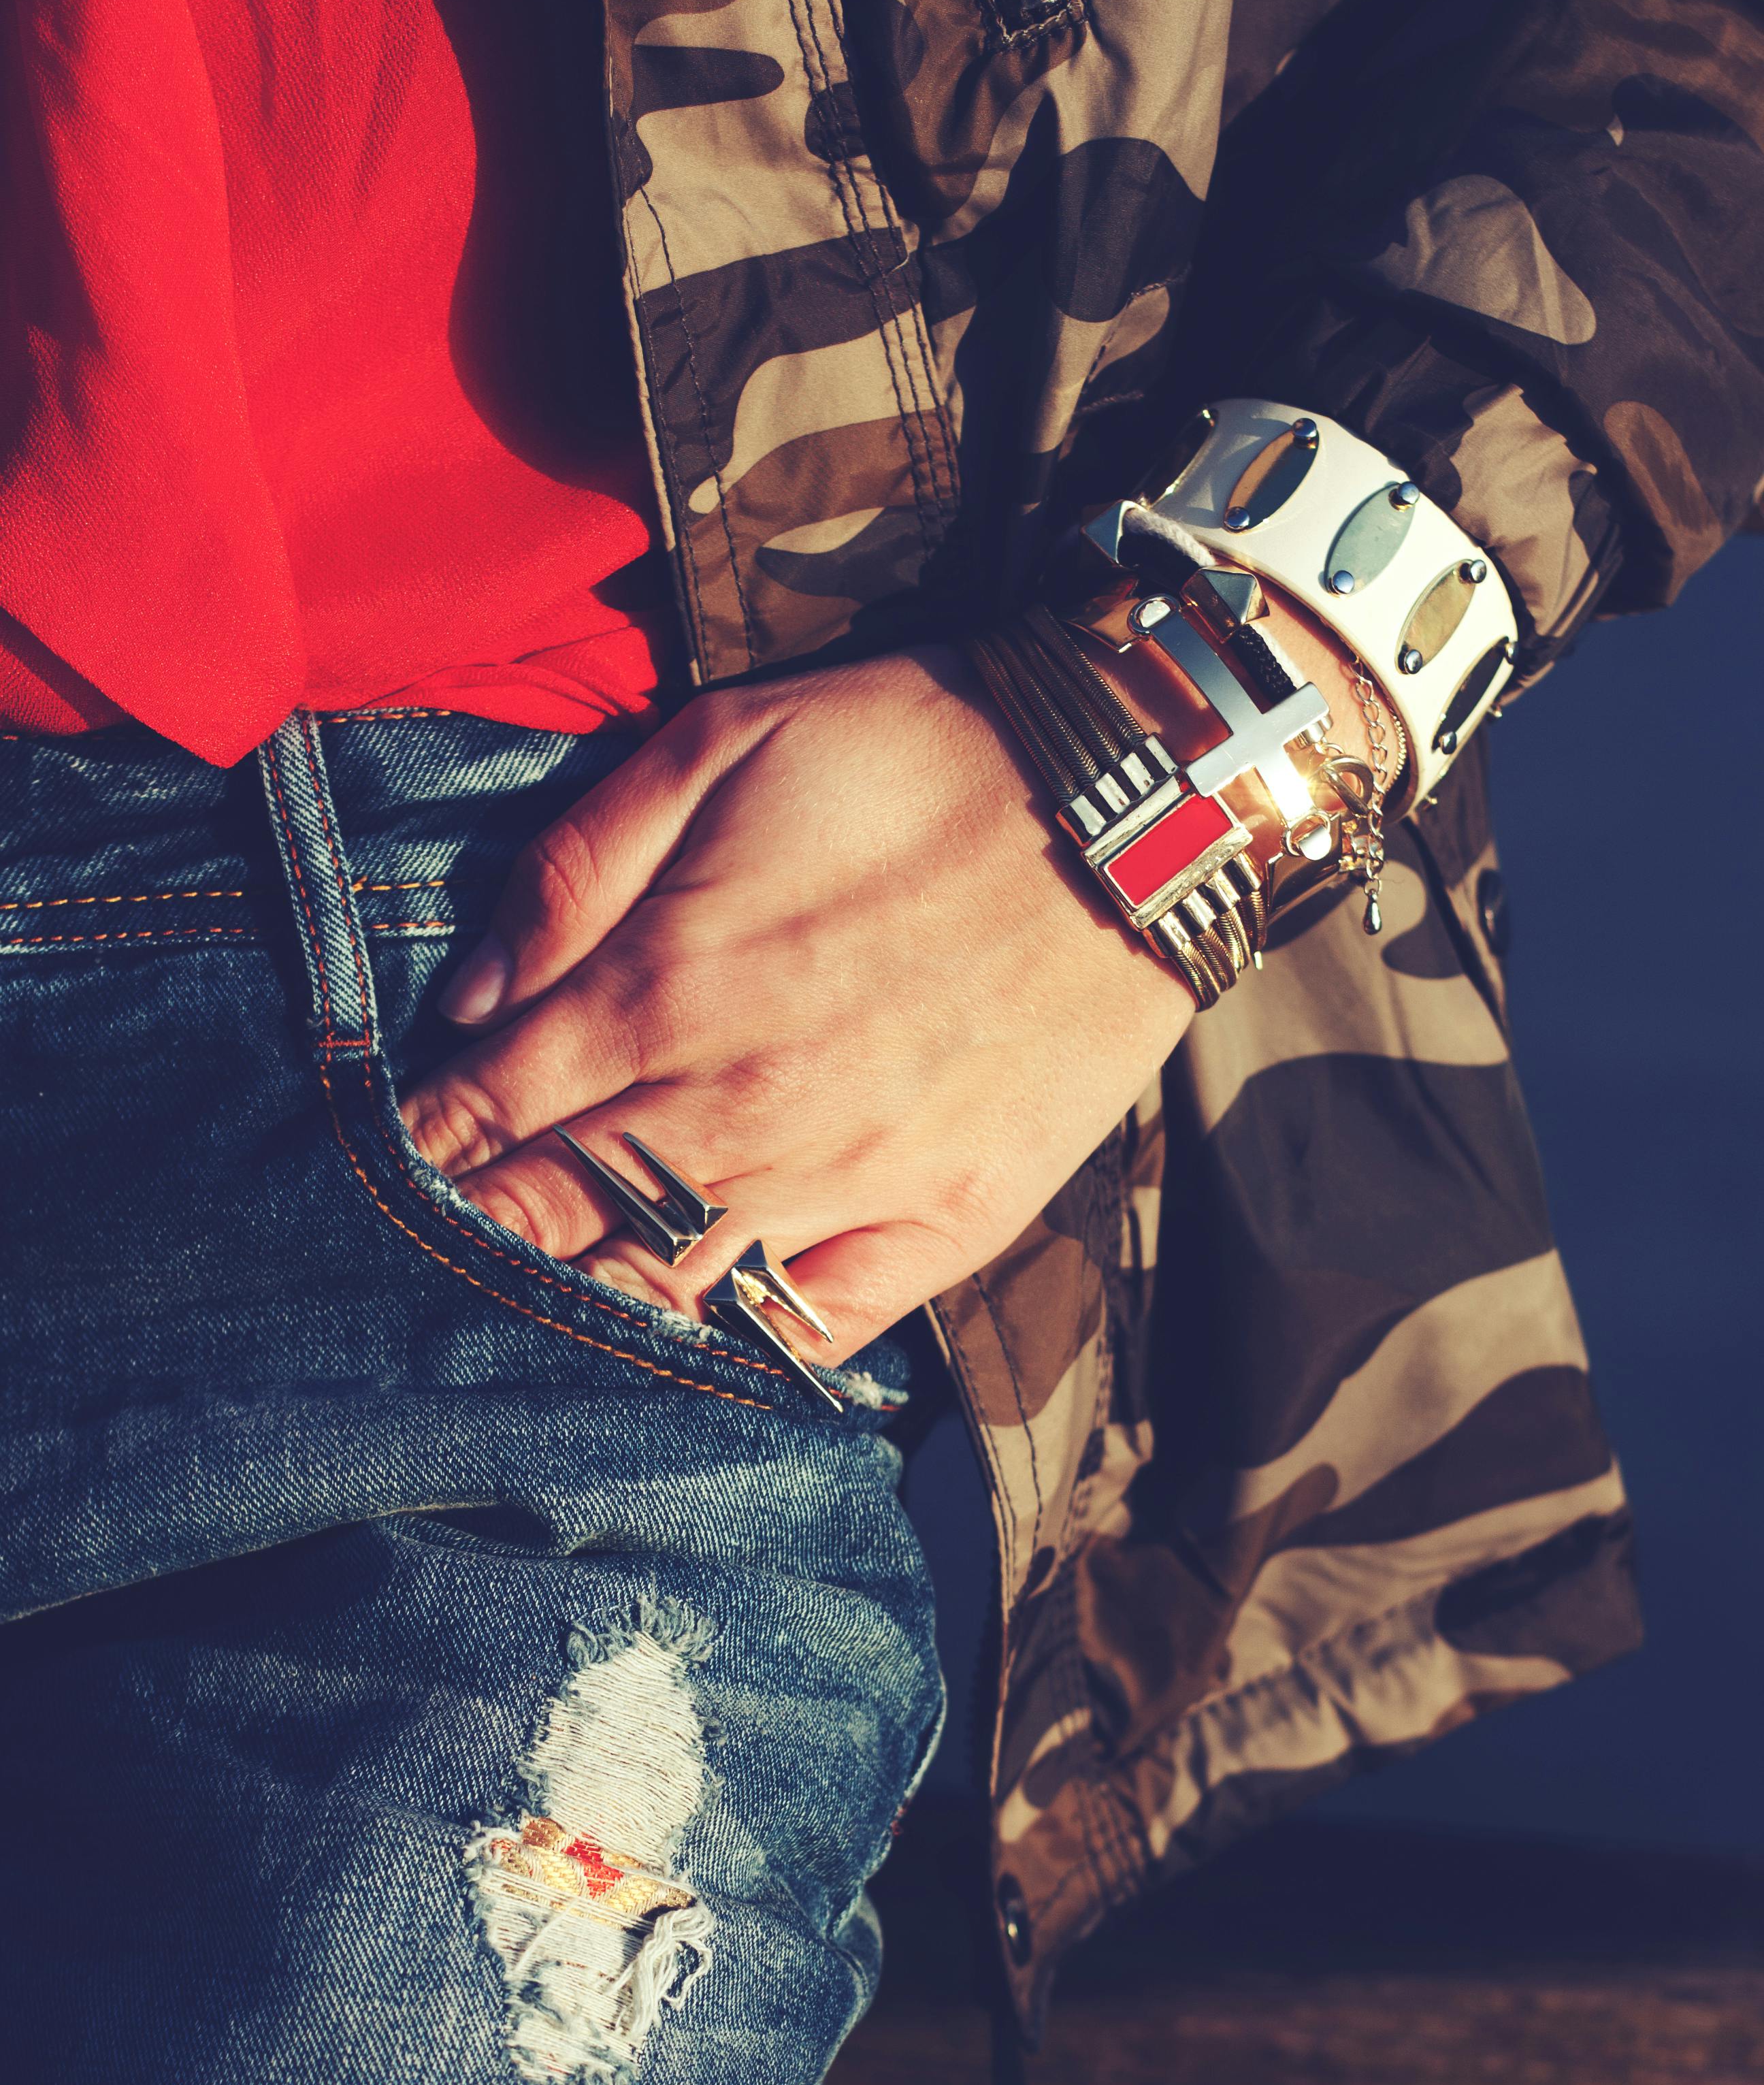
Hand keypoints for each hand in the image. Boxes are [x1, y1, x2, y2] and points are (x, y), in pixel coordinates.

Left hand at [399, 644, 1194, 1363]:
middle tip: (427, 1260)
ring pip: (668, 1288)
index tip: (399, 1167)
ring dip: (581, 1307)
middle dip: (477, 1238)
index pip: (492, 1106)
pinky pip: (816, 1325)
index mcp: (665, 987)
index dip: (427, 1147)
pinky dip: (740, 1343)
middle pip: (556, 1214)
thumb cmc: (920, 755)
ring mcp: (847, 1183)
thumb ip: (576, 872)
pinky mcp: (947, 1224)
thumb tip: (468, 1002)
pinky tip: (693, 1343)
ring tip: (529, 1317)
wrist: (1140, 802)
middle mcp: (739, 1110)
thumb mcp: (719, 740)